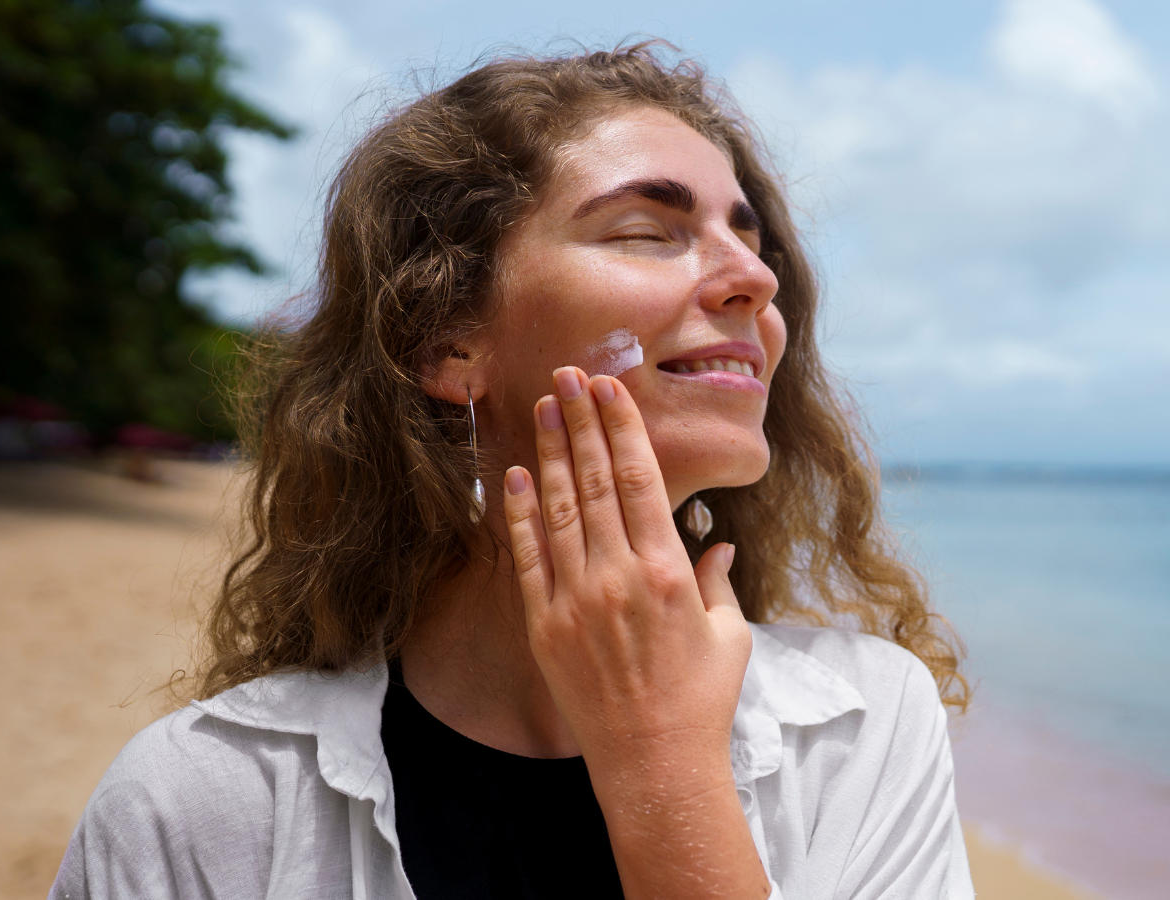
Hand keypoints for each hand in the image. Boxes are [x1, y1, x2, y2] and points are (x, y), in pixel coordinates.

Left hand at [503, 366, 767, 899]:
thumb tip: (718, 541)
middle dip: (581, 421)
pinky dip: (518, 513)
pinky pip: (526, 557)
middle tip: (567, 375)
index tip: (609, 388)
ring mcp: (575, 600)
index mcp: (668, 571)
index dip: (622, 427)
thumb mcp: (729, 635)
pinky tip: (514, 475)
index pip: (639, 479)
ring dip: (551, 452)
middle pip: (594, 480)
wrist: (654, 765)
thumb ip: (718, 579)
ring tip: (543, 406)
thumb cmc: (701, 701)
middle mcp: (618, 576)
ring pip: (558, 508)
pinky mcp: (544, 625)